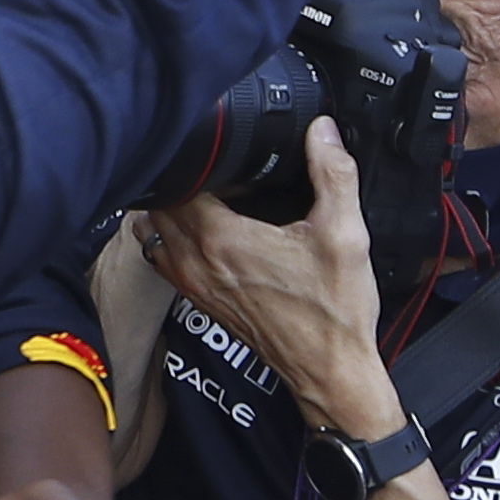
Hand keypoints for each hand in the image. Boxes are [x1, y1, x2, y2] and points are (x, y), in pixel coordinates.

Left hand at [149, 118, 397, 435]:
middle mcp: (193, 261)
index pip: (176, 181)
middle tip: (213, 163)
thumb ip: (333, 174)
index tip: (216, 145)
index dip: (191, 156)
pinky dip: (173, 233)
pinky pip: (163, 253)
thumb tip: (322, 129)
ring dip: (169, 205)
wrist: (328, 370)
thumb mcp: (345, 234)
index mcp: (220, 240)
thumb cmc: (334, 311)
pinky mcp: (196, 296)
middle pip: (158, 201)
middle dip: (178, 177)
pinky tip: (208, 224)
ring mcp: (190, 281)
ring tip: (205, 190)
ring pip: (153, 227)